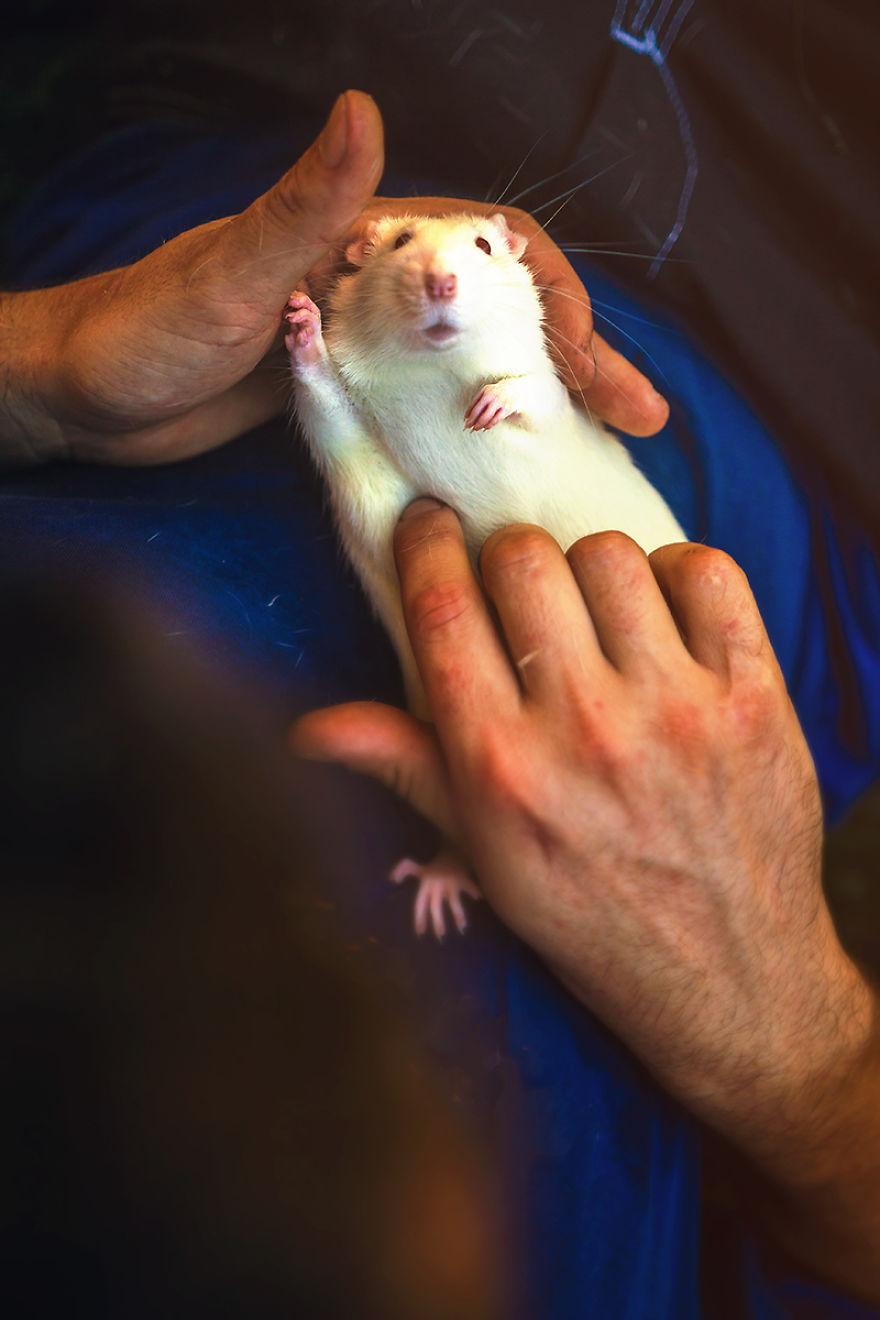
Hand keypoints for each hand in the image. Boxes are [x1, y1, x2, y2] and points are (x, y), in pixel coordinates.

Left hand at [1, 90, 665, 465]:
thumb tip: (363, 107)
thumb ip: (304, 203)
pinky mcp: (351, 401)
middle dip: (581, 360)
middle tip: (642, 416)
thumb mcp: (231, 270)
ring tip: (608, 446)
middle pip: (505, 314)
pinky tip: (522, 467)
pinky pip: (438, 410)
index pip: (492, 249)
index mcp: (365, 240)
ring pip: (481, 366)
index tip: (590, 357)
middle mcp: (380, 291)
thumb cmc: (146, 328)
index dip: (555, 295)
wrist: (86, 395)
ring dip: (547, 402)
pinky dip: (487, 434)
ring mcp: (370, 349)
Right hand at [293, 501, 879, 1300]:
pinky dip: (679, 574)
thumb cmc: (589, 918)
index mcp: (501, 766)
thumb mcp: (483, 856)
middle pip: (522, 558)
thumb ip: (403, 767)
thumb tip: (305, 727)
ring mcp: (679, 709)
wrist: (727, 981)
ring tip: (591, 610)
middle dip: (505, 555)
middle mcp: (585, 727)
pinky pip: (708, 573)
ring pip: (611, 554)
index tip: (427, 523)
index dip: (424, 542)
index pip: (441, 604)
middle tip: (514, 584)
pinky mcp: (755, 698)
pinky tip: (662, 615)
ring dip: (588, 567)